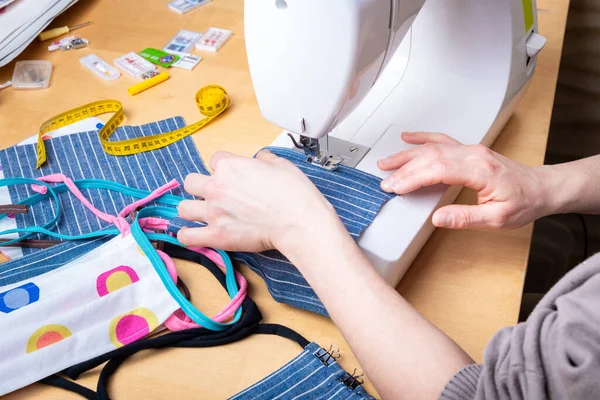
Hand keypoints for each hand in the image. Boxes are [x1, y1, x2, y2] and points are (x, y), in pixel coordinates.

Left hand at [177, 150, 341, 251]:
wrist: (298, 220)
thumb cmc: (293, 192)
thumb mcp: (280, 164)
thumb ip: (264, 159)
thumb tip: (260, 159)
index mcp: (230, 166)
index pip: (214, 160)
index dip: (222, 168)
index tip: (230, 176)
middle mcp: (216, 187)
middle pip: (191, 182)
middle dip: (200, 187)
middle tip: (214, 195)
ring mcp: (213, 212)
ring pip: (183, 208)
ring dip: (192, 210)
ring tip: (202, 215)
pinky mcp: (216, 235)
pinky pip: (186, 236)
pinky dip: (188, 236)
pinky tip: (196, 235)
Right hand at [377, 132, 550, 228]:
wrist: (541, 188)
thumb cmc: (524, 202)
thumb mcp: (499, 219)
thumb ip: (467, 218)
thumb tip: (439, 218)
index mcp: (480, 170)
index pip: (437, 169)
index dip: (413, 178)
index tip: (395, 187)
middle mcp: (473, 155)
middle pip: (430, 157)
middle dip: (404, 168)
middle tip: (385, 181)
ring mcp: (470, 150)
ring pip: (432, 147)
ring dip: (407, 154)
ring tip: (386, 162)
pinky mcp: (469, 150)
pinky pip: (442, 140)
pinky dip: (423, 138)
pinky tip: (409, 138)